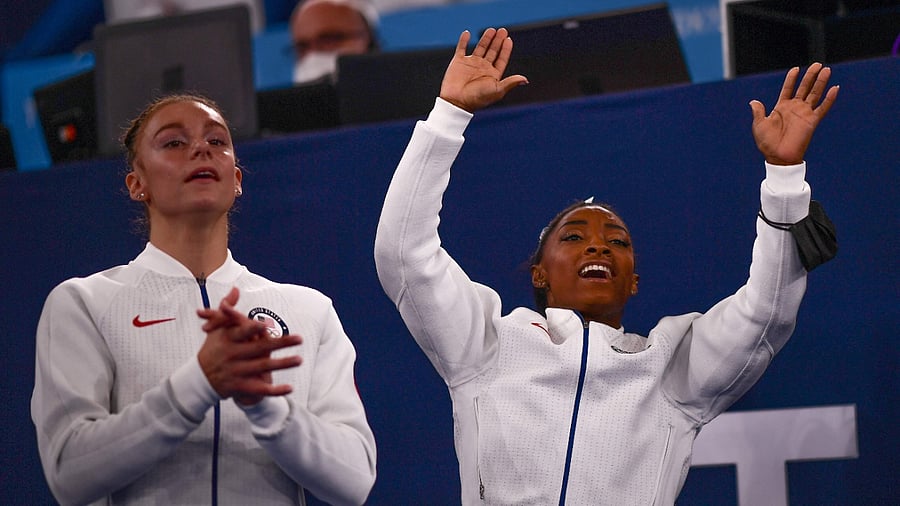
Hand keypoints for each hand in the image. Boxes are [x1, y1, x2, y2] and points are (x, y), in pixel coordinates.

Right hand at [197, 287, 302, 405]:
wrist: (199, 379)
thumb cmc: (213, 348)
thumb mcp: (217, 329)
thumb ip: (227, 310)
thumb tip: (235, 289)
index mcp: (227, 339)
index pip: (240, 333)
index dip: (252, 330)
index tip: (266, 325)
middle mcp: (232, 355)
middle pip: (259, 349)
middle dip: (280, 344)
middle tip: (300, 338)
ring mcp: (236, 372)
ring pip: (262, 368)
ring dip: (282, 364)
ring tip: (299, 359)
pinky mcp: (240, 387)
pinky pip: (259, 390)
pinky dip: (274, 391)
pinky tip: (290, 388)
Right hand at [439, 28, 527, 111]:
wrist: (457, 102)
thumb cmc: (477, 99)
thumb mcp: (497, 90)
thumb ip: (510, 82)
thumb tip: (525, 80)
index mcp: (492, 75)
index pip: (501, 59)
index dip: (506, 49)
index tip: (508, 40)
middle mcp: (482, 68)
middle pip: (492, 51)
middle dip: (497, 41)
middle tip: (502, 30)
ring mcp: (470, 64)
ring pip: (480, 47)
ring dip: (485, 39)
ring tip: (491, 30)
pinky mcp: (458, 62)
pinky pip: (461, 48)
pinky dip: (463, 40)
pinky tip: (467, 33)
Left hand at [750, 62, 838, 164]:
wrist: (778, 157)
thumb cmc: (767, 143)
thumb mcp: (759, 125)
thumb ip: (758, 112)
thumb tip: (753, 102)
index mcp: (781, 107)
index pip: (788, 88)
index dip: (792, 79)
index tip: (796, 68)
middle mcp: (794, 108)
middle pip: (805, 87)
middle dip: (810, 76)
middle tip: (817, 64)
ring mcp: (804, 114)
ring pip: (815, 94)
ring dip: (821, 82)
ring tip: (826, 70)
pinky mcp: (812, 121)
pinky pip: (823, 108)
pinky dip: (829, 99)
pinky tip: (835, 88)